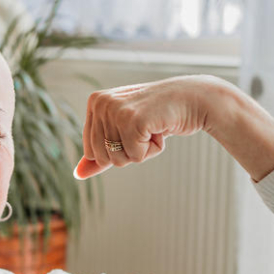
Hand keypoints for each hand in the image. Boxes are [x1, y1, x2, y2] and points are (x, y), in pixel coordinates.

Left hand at [73, 75, 227, 179]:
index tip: (134, 129)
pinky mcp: (132, 121)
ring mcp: (115, 111)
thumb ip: (100, 153)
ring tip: (152, 128)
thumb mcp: (125, 133)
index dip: (116, 150)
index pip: (91, 150)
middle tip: (145, 129)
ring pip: (118, 159)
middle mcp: (101, 103)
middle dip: (128, 152)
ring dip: (141, 151)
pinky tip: (161, 129)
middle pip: (102, 157)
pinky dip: (153, 150)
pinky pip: (136, 157)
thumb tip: (77, 174)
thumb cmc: (158, 116)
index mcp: (94, 102)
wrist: (195, 99)